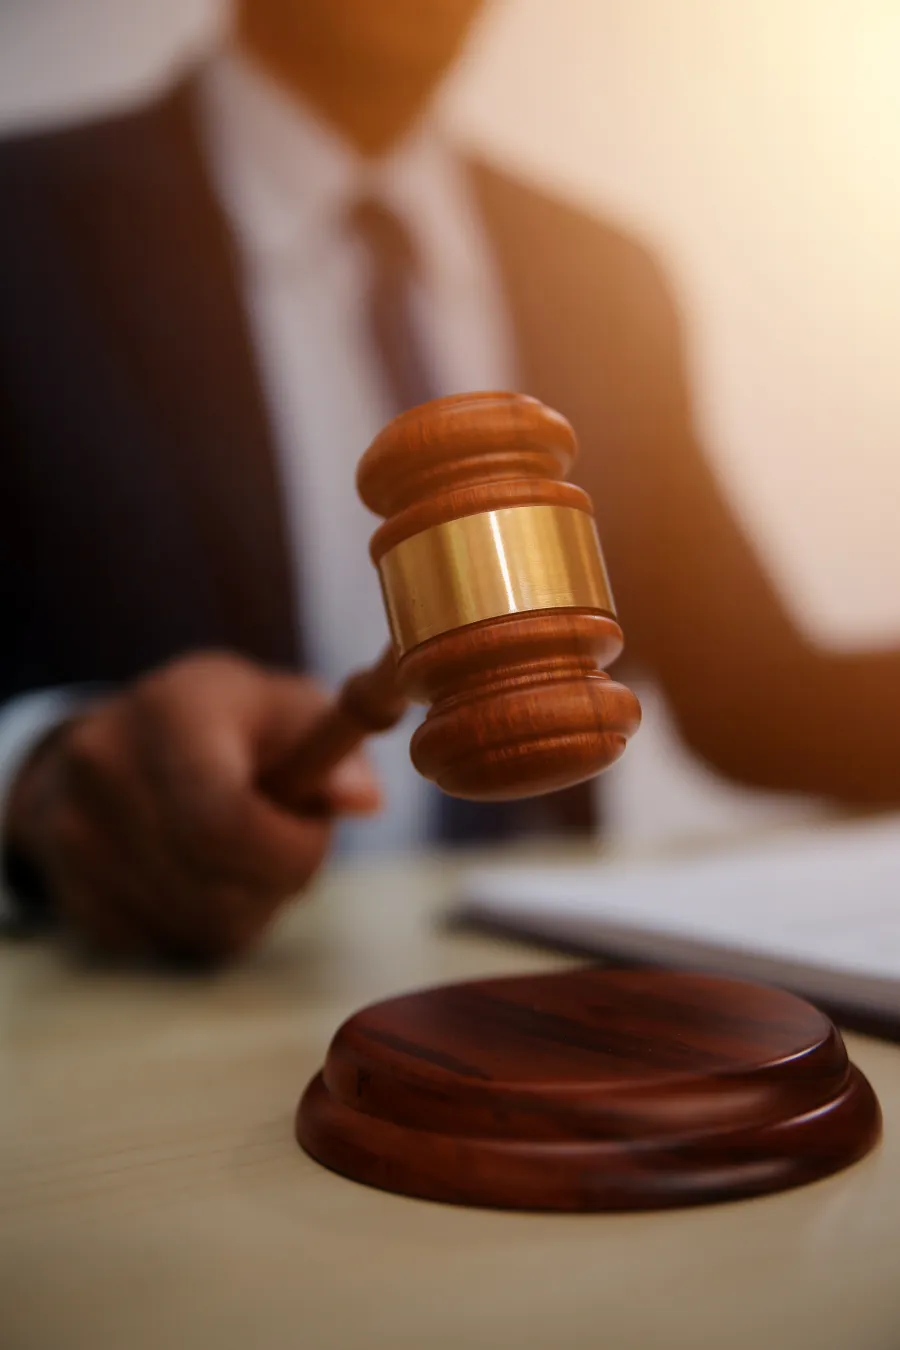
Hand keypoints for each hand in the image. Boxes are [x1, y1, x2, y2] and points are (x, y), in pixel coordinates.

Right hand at [5, 654, 380, 963]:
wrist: (116, 743)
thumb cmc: (230, 725)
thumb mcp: (290, 710)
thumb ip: (336, 749)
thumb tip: (363, 800)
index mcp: (171, 711)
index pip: (224, 822)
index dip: (286, 851)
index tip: (312, 836)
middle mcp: (105, 765)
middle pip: (212, 887)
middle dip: (274, 884)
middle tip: (284, 851)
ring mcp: (73, 829)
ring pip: (195, 926)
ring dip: (244, 908)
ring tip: (243, 858)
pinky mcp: (65, 883)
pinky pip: (159, 943)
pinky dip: (198, 925)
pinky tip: (200, 876)